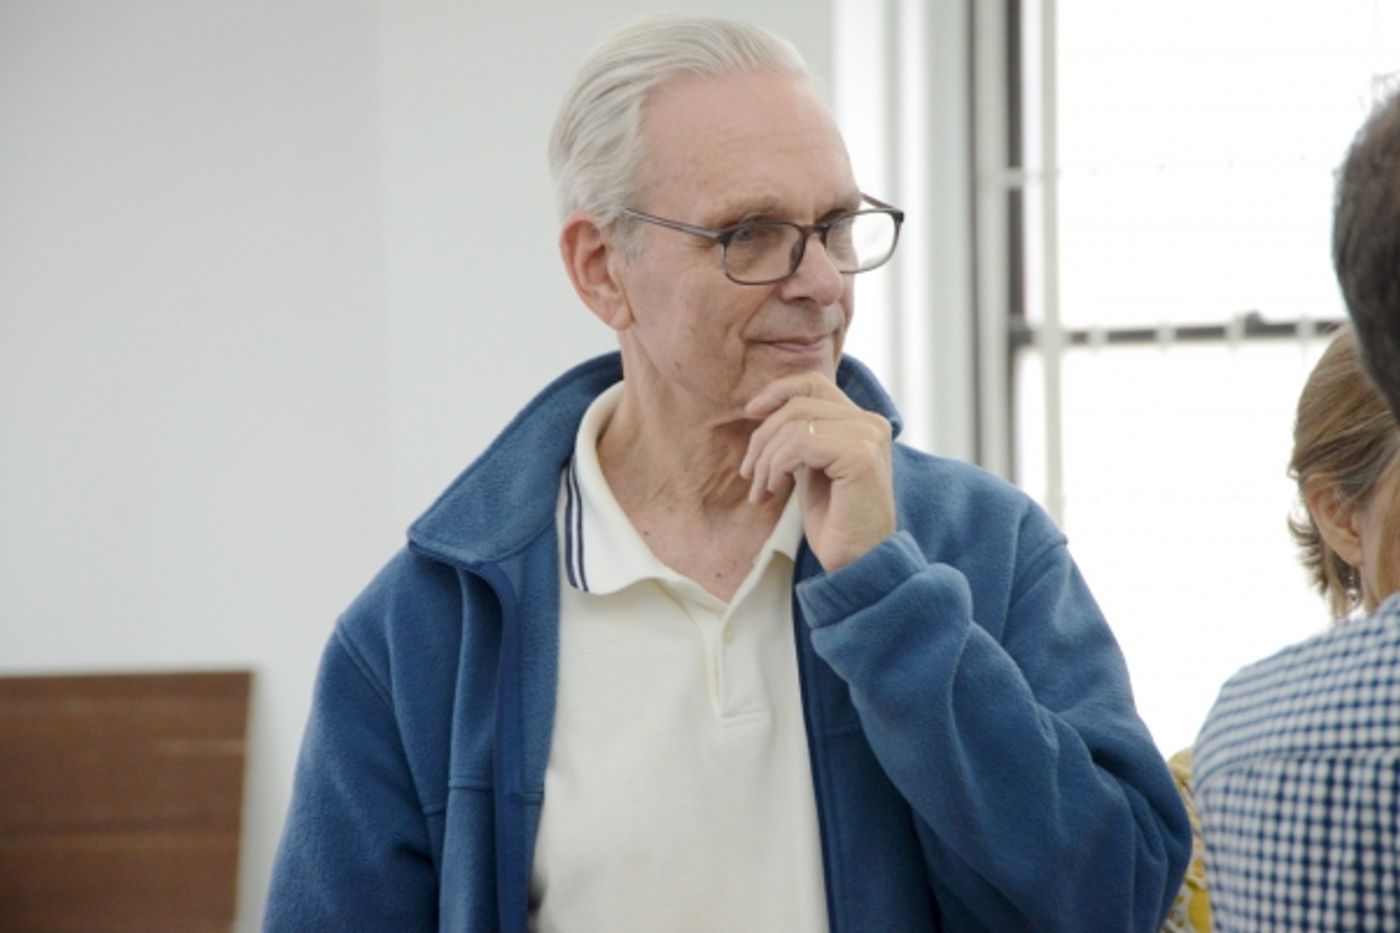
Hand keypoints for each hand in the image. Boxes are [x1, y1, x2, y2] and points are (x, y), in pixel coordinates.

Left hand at [739, 372, 895, 570]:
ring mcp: (869, 437)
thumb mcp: (810, 467)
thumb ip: (799, 435)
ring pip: (793, 425)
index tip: (750, 413)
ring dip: (766, 459)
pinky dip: (776, 467)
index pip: (813, 384)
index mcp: (862, 422)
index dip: (777, 392)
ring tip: (762, 490)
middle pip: (797, 404)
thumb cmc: (833, 521)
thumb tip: (762, 409)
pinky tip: (775, 492)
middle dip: (762, 438)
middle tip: (749, 474)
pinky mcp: (860, 456)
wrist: (857, 563)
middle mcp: (871, 423)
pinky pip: (799, 444)